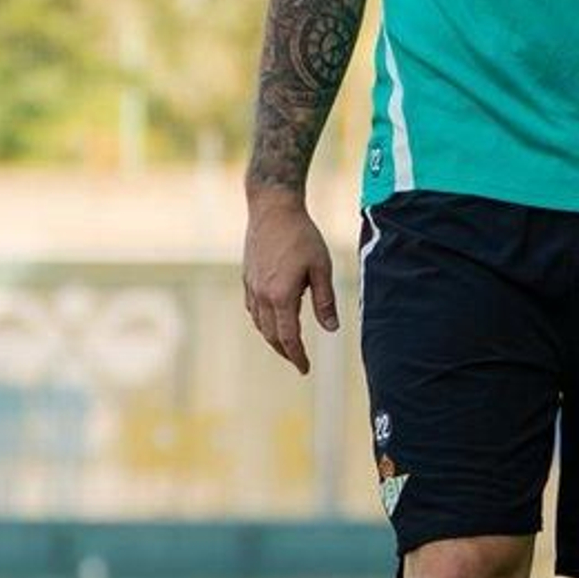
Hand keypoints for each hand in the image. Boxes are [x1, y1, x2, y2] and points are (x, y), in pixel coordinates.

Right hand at [242, 195, 338, 375]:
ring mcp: (251, 286)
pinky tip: (272, 319)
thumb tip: (331, 329)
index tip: (305, 369)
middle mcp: (262, 295)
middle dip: (285, 351)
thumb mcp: (321, 267)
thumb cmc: (302, 235)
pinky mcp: (247, 276)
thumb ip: (325, 300)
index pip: (289, 337)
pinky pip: (252, 308)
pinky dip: (262, 320)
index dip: (297, 356)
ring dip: (272, 337)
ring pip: (259, 323)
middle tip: (298, 361)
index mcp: (282, 296)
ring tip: (286, 344)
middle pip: (271, 335)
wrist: (272, 208)